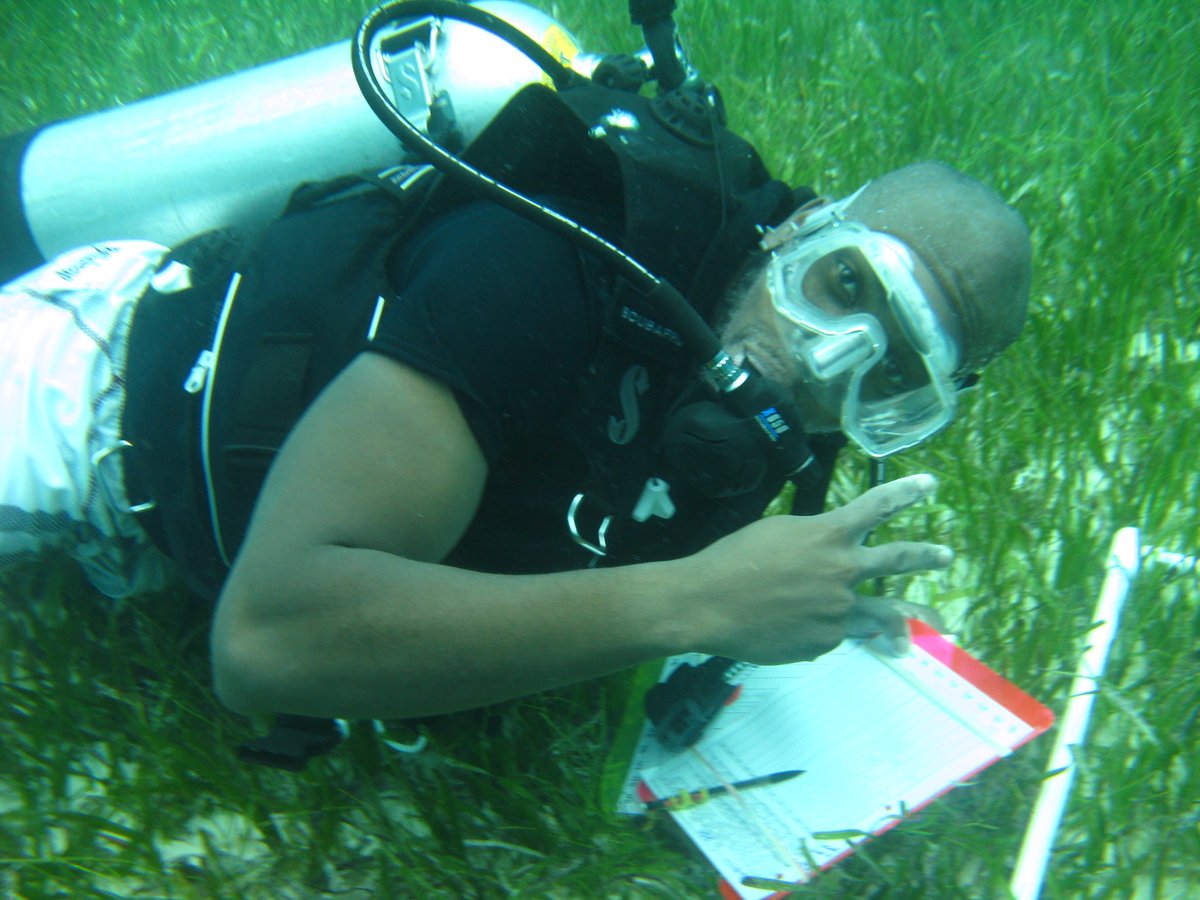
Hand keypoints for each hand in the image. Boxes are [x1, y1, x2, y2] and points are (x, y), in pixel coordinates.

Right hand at [684, 474, 952, 663]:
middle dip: (926, 556)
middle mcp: (844, 571)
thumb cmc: (733, 560)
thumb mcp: (777, 533)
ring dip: (904, 620)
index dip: (906, 493)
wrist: (708, 603)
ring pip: (880, 613)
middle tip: (945, 555)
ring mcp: (839, 610)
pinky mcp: (825, 642)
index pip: (876, 507)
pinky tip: (791, 630)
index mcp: (829, 535)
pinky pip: (833, 635)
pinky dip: (820, 631)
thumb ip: (813, 541)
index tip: (929, 485)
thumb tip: (828, 558)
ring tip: (920, 627)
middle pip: (898, 560)